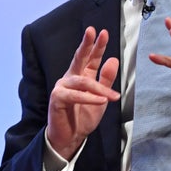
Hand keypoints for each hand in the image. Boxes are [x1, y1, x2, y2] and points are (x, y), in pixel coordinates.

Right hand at [46, 27, 119, 159]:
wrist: (70, 138)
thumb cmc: (83, 117)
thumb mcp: (102, 97)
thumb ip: (106, 79)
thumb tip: (113, 59)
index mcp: (82, 75)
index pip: (90, 58)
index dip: (97, 46)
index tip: (103, 33)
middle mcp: (70, 78)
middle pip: (79, 58)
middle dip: (87, 45)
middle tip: (92, 32)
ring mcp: (62, 87)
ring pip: (83, 82)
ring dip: (99, 88)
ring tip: (112, 97)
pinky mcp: (57, 98)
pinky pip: (76, 96)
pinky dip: (89, 98)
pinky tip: (101, 101)